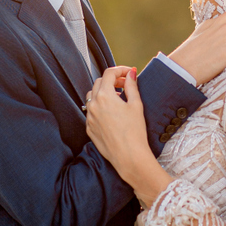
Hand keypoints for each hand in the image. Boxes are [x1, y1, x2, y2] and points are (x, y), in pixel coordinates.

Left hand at [86, 67, 172, 207]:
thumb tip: (130, 74)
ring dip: (104, 92)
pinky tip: (113, 114)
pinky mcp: (89, 128)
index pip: (109, 73)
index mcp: (105, 96)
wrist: (128, 156)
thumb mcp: (136, 105)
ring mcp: (89, 117)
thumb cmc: (135, 131)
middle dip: (113, 80)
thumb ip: (132, 86)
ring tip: (118, 98)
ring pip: (92, 96)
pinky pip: (92, 112)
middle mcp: (93, 105)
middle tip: (126, 84)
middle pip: (99, 82)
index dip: (121, 70)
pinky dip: (100, 107)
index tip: (130, 73)